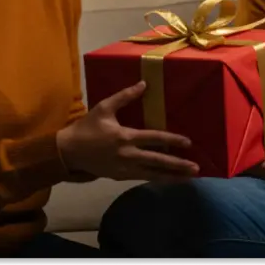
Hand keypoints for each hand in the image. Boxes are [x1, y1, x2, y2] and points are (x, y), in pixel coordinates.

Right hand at [57, 81, 198, 180]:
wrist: (68, 152)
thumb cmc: (87, 128)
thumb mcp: (104, 107)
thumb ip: (125, 96)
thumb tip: (143, 84)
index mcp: (125, 137)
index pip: (155, 138)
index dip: (173, 140)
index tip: (188, 142)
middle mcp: (128, 155)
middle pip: (158, 161)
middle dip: (178, 165)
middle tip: (196, 168)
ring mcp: (124, 169)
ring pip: (152, 174)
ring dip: (171, 177)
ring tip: (188, 179)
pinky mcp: (120, 177)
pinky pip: (142, 178)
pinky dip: (156, 179)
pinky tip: (168, 180)